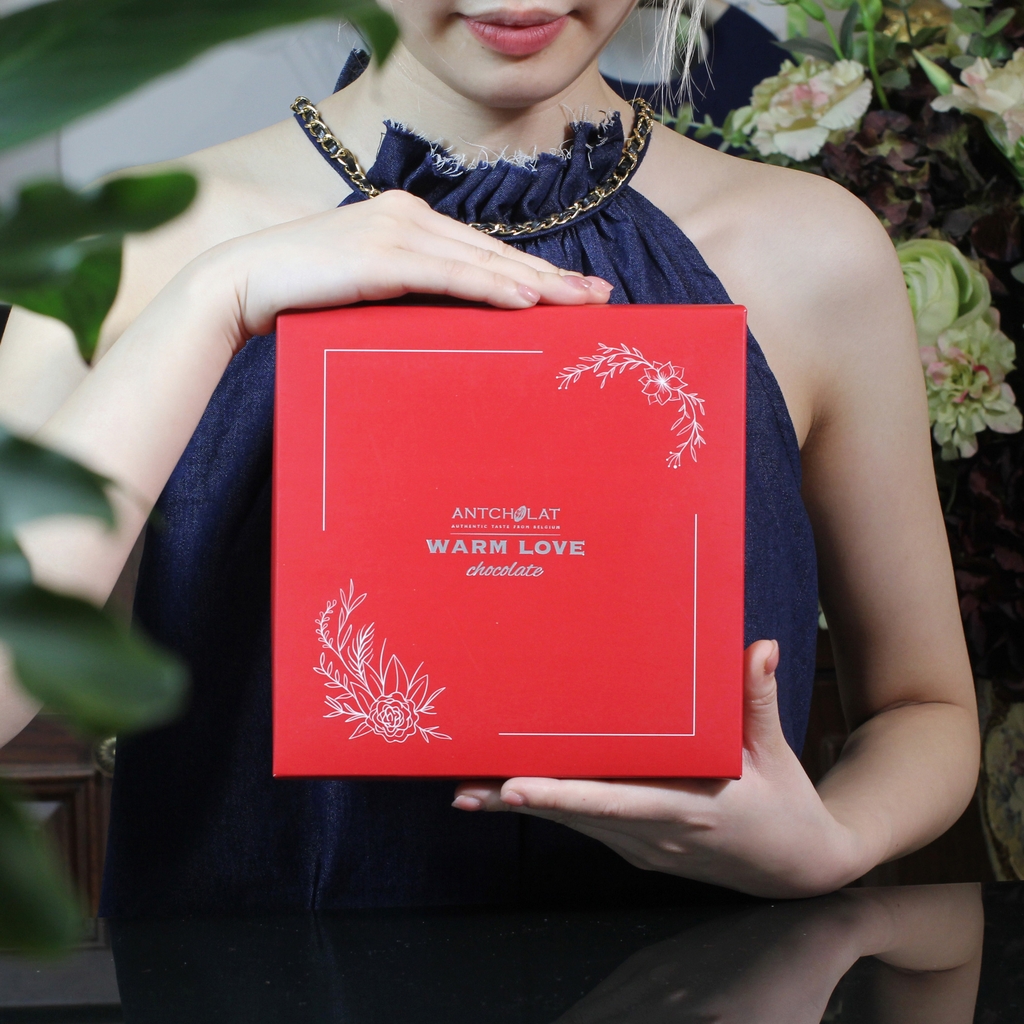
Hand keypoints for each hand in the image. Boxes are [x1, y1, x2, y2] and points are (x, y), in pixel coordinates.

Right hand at [198, 189, 611, 346]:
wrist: (243, 284)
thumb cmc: (306, 293)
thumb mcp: (370, 288)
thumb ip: (412, 292)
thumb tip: (453, 323)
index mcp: (410, 221)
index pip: (486, 251)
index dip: (535, 270)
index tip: (575, 290)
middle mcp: (410, 216)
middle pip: (496, 253)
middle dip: (552, 278)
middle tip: (600, 298)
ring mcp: (396, 230)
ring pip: (481, 262)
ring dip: (535, 284)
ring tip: (578, 303)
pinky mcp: (379, 255)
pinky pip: (448, 275)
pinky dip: (489, 288)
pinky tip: (525, 301)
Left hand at [453, 640, 867, 897]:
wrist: (799, 871)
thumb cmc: (787, 807)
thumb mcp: (777, 755)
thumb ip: (758, 701)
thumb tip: (760, 648)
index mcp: (690, 809)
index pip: (614, 802)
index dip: (561, 797)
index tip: (515, 786)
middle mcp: (658, 834)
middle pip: (577, 816)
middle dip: (519, 802)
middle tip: (464, 788)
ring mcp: (647, 848)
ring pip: (576, 825)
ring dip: (526, 808)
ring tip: (472, 791)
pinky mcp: (643, 850)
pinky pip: (591, 827)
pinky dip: (555, 811)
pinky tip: (520, 795)